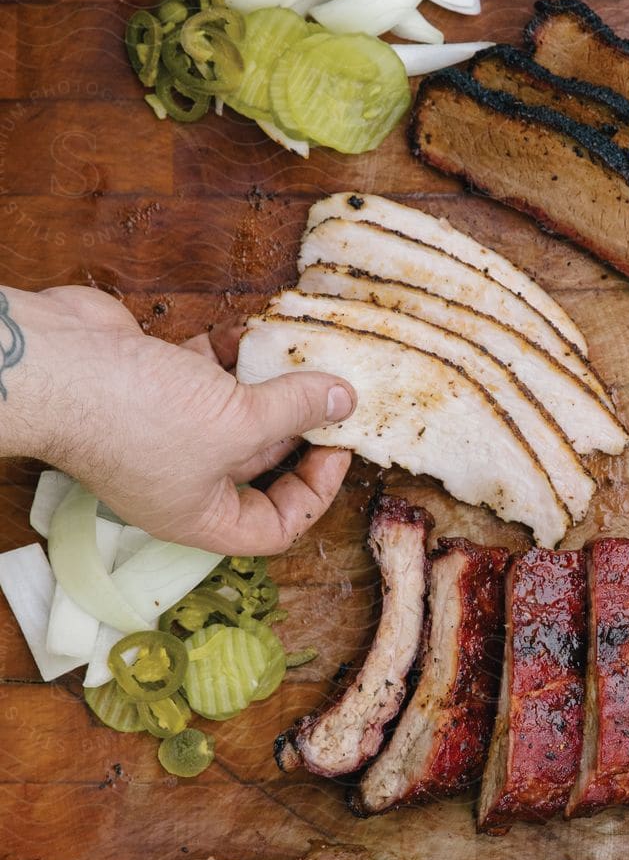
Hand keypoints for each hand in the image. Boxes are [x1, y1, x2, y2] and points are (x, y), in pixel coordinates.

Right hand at [2, 285, 355, 553]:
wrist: (54, 364)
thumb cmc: (136, 416)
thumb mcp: (237, 422)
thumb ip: (296, 411)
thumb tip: (344, 400)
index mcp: (199, 515)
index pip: (274, 526)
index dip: (314, 494)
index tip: (338, 448)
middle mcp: (182, 479)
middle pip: (258, 462)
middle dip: (297, 426)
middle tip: (334, 391)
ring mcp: (164, 430)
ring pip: (232, 411)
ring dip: (264, 382)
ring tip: (295, 354)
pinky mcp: (150, 383)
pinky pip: (202, 374)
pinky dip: (226, 354)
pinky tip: (244, 333)